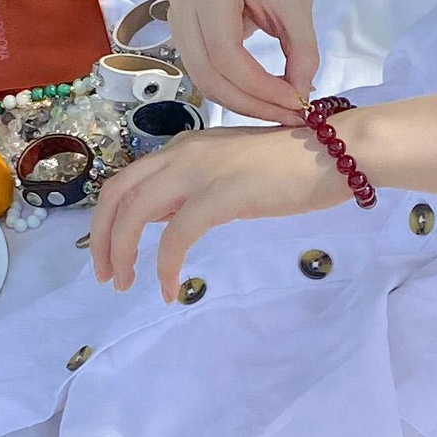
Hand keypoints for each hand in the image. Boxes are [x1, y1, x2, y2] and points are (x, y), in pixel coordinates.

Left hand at [89, 122, 340, 299]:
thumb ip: (193, 189)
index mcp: (183, 148)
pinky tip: (168, 288)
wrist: (335, 153)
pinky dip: (164, 266)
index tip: (110, 255)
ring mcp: (199, 172)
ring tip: (126, 284)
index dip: (107, 220)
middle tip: (106, 276)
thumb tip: (164, 216)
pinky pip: (175, 237)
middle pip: (117, 194)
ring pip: (135, 213)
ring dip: (122, 253)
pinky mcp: (220, 196)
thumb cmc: (291, 166)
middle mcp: (181, 153)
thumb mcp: (228, 172)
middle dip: (102, 238)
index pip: (126, 181)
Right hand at [164, 0, 316, 121]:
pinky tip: (260, 96)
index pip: (226, 54)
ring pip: (202, 78)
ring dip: (240, 102)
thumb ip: (303, 54)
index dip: (260, 87)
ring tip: (277, 109)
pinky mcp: (180, 28)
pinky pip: (202, 70)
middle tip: (287, 115)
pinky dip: (231, 90)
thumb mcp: (299, 10)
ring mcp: (175, 13)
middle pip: (207, 72)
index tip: (296, 103)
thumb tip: (299, 99)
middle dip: (249, 102)